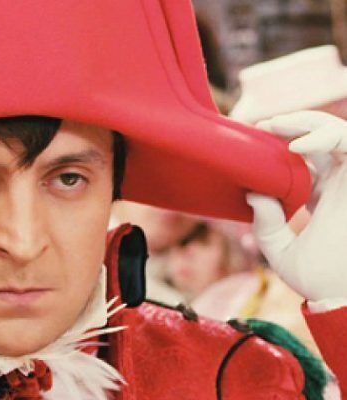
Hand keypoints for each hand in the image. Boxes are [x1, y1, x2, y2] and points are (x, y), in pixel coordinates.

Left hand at [247, 111, 346, 300]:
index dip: (286, 141)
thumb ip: (267, 224)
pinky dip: (328, 137)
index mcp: (324, 194)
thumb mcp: (280, 250)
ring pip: (343, 134)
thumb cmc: (317, 281)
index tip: (256, 138)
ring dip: (312, 122)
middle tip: (266, 126)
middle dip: (298, 121)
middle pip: (328, 135)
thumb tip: (253, 195)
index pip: (310, 155)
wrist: (342, 299)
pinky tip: (297, 149)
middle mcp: (342, 184)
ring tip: (278, 127)